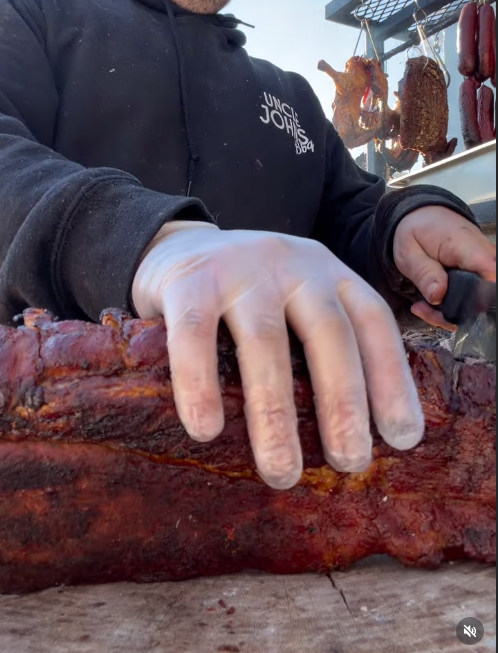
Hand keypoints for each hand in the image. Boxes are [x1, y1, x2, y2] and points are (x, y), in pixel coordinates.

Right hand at [132, 221, 423, 489]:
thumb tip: (352, 437)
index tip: (403, 437)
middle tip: (350, 461)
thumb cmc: (246, 295)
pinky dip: (200, 383)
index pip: (372, 321)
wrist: (175, 246)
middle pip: (329, 332)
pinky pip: (194, 334)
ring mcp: (241, 268)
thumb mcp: (295, 303)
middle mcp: (293, 266)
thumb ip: (319, 347)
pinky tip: (205, 429)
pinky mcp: (189, 279)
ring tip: (281, 470)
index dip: (391, 378)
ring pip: (265, 340)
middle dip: (344, 401)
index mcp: (329, 274)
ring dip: (276, 412)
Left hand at [393, 207, 495, 329]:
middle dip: (454, 312)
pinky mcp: (479, 276)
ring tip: (421, 307)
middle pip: (483, 296)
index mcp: (466, 246)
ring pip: (477, 302)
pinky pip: (470, 299)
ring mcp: (484, 268)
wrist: (422, 216)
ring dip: (448, 313)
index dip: (477, 296)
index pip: (489, 272)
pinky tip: (428, 305)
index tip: (452, 309)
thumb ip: (424, 273)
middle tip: (424, 309)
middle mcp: (483, 257)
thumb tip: (438, 296)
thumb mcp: (409, 251)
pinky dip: (449, 308)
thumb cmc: (416, 230)